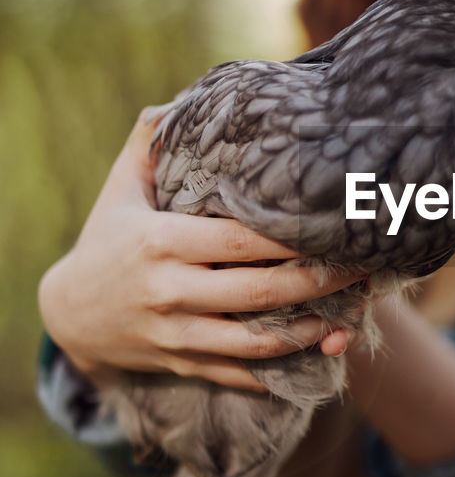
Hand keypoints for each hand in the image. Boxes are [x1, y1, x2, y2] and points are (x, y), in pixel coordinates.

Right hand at [37, 112, 364, 391]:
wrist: (69, 316)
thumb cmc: (107, 239)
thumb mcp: (120, 189)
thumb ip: (148, 143)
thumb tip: (178, 102)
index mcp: (160, 243)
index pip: (237, 242)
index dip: (289, 239)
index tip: (333, 226)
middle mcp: (170, 292)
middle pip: (260, 293)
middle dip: (318, 283)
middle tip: (363, 267)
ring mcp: (178, 334)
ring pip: (257, 342)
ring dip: (310, 331)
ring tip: (351, 313)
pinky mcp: (185, 364)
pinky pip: (242, 374)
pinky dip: (283, 368)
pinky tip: (319, 349)